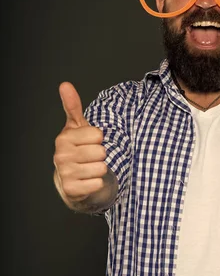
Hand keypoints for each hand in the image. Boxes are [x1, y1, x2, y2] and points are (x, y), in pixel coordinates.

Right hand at [53, 82, 106, 201]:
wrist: (74, 181)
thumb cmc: (79, 151)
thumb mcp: (78, 128)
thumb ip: (73, 107)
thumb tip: (65, 85)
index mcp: (64, 138)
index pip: (98, 135)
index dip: (100, 140)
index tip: (91, 143)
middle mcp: (61, 155)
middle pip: (101, 152)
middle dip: (102, 156)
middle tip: (92, 159)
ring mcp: (65, 173)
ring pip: (101, 168)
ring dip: (100, 170)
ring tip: (91, 170)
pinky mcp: (71, 190)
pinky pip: (97, 183)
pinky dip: (98, 184)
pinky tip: (89, 181)